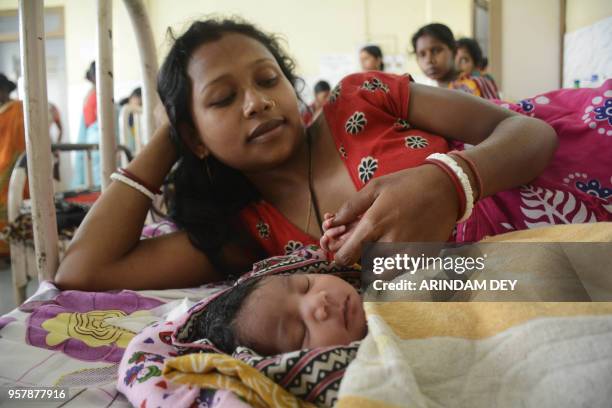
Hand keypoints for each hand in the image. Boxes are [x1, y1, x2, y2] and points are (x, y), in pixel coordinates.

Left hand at [324, 164, 460, 264]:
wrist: (447, 187)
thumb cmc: (408, 184)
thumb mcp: (375, 187)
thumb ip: (351, 207)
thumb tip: (332, 223)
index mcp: (375, 223)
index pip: (347, 255)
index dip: (340, 256)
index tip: (342, 251)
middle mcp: (390, 241)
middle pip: (362, 264)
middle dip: (357, 258)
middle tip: (361, 246)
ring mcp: (408, 252)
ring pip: (380, 272)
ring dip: (373, 265)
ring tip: (377, 248)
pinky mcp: (422, 258)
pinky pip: (399, 272)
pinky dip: (391, 268)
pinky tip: (392, 253)